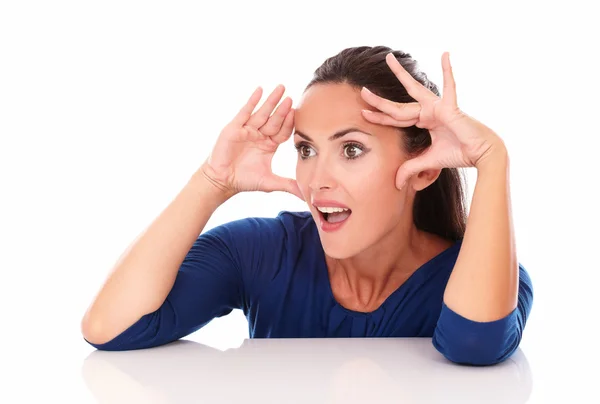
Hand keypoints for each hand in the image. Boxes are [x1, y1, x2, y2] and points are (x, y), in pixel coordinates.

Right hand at [200, 85, 302, 199]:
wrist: (222, 181)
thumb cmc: (244, 180)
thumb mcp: (269, 182)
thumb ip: (288, 185)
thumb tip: (305, 195)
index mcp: (269, 145)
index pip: (283, 131)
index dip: (289, 123)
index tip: (298, 114)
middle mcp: (260, 135)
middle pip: (274, 119)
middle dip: (283, 108)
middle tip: (292, 97)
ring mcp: (248, 130)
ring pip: (262, 112)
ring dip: (271, 100)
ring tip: (281, 87)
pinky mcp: (235, 127)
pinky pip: (245, 111)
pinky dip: (252, 100)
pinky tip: (260, 90)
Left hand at [360, 52, 505, 188]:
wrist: (481, 154)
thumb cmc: (459, 153)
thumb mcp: (428, 161)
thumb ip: (411, 168)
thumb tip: (395, 184)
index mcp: (423, 122)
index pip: (396, 118)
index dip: (380, 117)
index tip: (363, 113)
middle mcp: (428, 111)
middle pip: (398, 106)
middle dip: (380, 100)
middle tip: (362, 91)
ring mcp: (438, 107)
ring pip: (413, 92)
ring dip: (400, 75)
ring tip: (388, 59)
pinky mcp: (450, 107)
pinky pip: (450, 87)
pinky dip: (448, 71)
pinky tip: (444, 54)